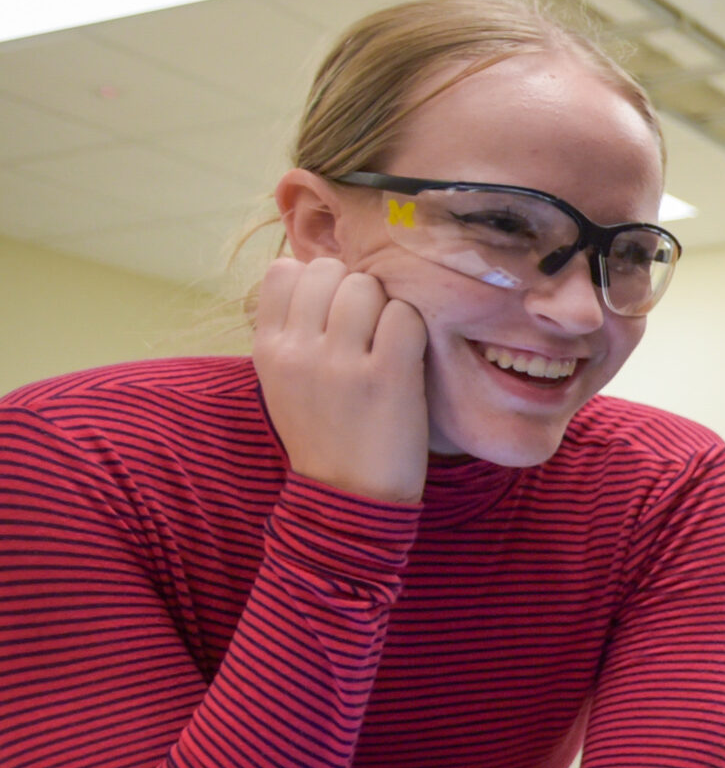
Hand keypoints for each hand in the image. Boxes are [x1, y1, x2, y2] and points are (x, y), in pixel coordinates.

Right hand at [252, 256, 429, 503]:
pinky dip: (413, 328)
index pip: (284, 270)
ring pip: (367, 286)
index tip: (333, 310)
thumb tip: (314, 275)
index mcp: (267, 348)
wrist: (347, 497)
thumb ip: (291, 330)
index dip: (317, 280)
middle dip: (355, 288)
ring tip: (387, 341)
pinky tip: (407, 355)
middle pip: (329, 270)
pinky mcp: (387, 377)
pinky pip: (405, 315)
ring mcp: (341, 363)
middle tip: (368, 327)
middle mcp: (298, 350)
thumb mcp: (283, 381)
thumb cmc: (324, 432)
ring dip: (386, 305)